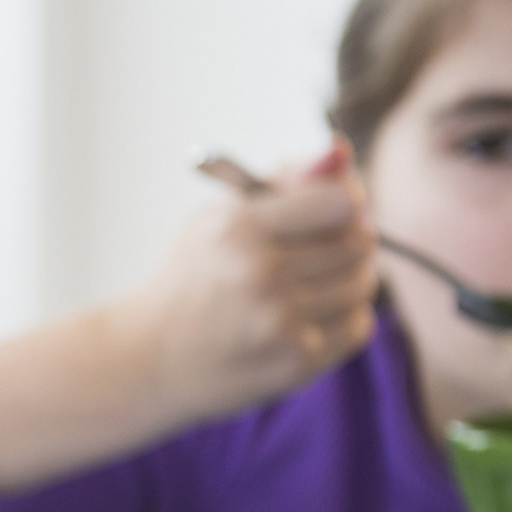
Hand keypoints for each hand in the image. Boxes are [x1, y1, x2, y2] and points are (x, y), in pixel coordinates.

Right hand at [111, 141, 375, 428]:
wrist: (148, 357)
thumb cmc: (191, 279)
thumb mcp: (219, 218)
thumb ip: (283, 182)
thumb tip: (341, 150)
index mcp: (239, 228)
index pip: (340, 200)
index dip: (345, 201)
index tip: (332, 209)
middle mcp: (261, 273)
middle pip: (359, 241)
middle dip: (347, 240)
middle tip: (319, 249)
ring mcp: (280, 321)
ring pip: (363, 284)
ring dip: (345, 281)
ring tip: (306, 287)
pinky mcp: (296, 361)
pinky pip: (358, 326)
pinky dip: (342, 318)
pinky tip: (306, 317)